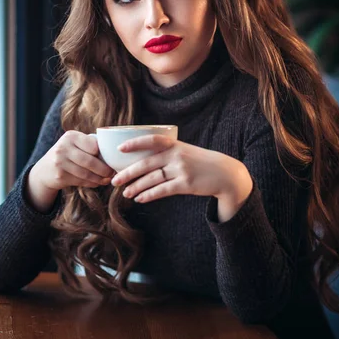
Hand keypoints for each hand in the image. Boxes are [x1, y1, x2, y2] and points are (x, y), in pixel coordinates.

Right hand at [26, 131, 114, 212]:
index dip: (103, 153)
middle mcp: (63, 148)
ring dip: (100, 179)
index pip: (93, 145)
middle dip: (105, 170)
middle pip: (90, 161)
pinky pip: (81, 181)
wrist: (45, 170)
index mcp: (71, 136)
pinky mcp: (59, 176)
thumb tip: (114, 154)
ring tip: (107, 179)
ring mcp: (60, 162)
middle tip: (112, 173)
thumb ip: (90, 145)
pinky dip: (92, 183)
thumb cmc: (67, 154)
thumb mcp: (74, 144)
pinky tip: (97, 182)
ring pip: (86, 174)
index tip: (111, 158)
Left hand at [110, 134, 252, 206]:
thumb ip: (166, 152)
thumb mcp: (184, 150)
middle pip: (146, 164)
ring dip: (136, 187)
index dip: (134, 143)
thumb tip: (140, 160)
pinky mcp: (186, 184)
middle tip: (114, 180)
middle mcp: (176, 155)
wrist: (223, 173)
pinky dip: (149, 195)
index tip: (119, 149)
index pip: (151, 140)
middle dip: (128, 173)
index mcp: (174, 144)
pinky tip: (140, 198)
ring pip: (152, 179)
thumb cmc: (199, 161)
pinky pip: (163, 191)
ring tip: (125, 193)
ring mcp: (181, 170)